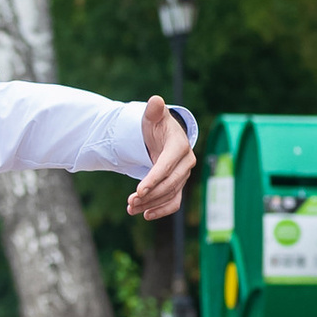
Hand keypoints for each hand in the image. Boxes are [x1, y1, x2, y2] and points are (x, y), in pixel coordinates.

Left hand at [125, 93, 196, 220]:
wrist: (163, 136)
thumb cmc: (157, 124)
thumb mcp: (153, 116)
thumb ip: (154, 110)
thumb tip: (156, 100)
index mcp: (180, 146)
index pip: (167, 165)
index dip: (154, 178)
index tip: (139, 190)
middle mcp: (186, 162)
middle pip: (169, 183)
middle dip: (150, 194)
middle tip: (130, 201)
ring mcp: (183, 175)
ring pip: (170, 194)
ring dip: (151, 204)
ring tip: (131, 208)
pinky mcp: (178, 185)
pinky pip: (174, 202)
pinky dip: (161, 210)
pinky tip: (145, 215)